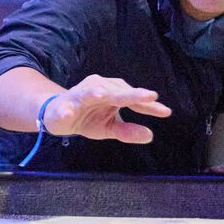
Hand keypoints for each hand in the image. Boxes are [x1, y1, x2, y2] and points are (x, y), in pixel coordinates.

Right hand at [42, 75, 172, 144]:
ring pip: (88, 92)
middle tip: (149, 96)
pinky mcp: (63, 105)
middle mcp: (98, 88)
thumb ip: (128, 131)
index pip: (133, 98)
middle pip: (116, 91)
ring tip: (102, 95)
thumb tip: (150, 135)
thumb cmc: (87, 117)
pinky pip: (65, 108)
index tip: (165, 112)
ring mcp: (79, 95)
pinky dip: (66, 110)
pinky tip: (68, 114)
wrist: (58, 116)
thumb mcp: (109, 127)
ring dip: (94, 92)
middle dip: (131, 94)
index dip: (148, 106)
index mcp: (112, 92)